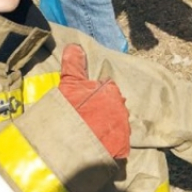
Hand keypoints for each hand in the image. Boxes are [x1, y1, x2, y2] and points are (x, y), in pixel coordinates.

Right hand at [58, 44, 129, 158]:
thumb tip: (75, 46)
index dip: (92, 97)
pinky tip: (96, 144)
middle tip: (85, 119)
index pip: (105, 89)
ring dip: (106, 126)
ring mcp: (123, 127)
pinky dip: (109, 143)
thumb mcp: (68, 85)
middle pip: (112, 106)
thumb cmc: (68, 112)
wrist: (70, 144)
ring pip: (116, 123)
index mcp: (110, 90)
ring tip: (89, 133)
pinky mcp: (123, 145)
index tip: (82, 105)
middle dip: (101, 111)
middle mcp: (121, 107)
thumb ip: (74, 65)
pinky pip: (118, 142)